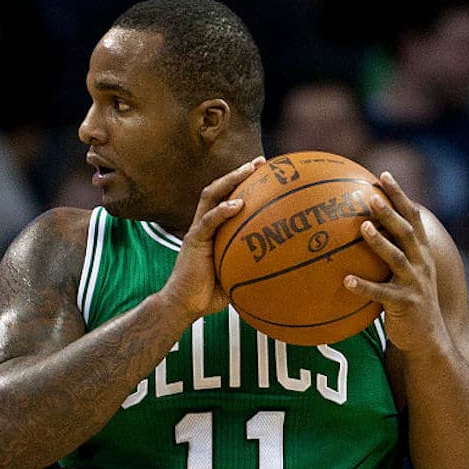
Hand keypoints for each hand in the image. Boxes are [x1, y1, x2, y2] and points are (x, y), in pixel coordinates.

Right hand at [159, 157, 264, 323]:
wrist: (183, 305)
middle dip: (239, 173)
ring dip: (230, 180)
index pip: (227, 199)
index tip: (266, 174)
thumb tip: (286, 267)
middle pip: (219, 189)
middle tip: (261, 162)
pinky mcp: (193, 241)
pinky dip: (222, 210)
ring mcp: (197, 231)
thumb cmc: (208, 295)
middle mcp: (204, 225)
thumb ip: (253, 265)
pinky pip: (208, 221)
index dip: (244, 185)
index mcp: (214, 231)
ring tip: (249, 170)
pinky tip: (237, 204)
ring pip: (211, 196)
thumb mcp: (237, 276)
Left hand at [343, 171, 450, 355]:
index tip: (383, 175)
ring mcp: (415, 283)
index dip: (399, 196)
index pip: (411, 217)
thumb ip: (389, 251)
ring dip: (379, 242)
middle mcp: (421, 263)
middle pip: (406, 231)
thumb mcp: (403, 272)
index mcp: (421, 252)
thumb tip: (359, 228)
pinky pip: (381, 294)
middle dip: (390, 212)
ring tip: (362, 227)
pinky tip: (345, 281)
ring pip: (397, 258)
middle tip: (371, 196)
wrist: (427, 336)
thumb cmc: (407, 300)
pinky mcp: (405, 303)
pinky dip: (364, 286)